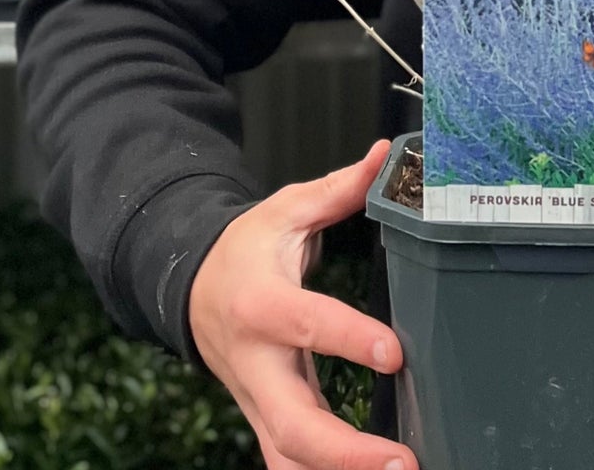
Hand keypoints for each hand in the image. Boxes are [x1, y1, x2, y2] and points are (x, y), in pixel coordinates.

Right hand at [188, 140, 414, 469]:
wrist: (192, 288)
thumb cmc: (247, 249)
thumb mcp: (287, 210)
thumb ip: (339, 189)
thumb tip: (385, 155)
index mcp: (261, 303)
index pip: (306, 325)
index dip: (348, 340)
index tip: (394, 353)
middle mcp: (256, 363)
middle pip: (292, 422)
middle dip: (345, 451)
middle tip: (401, 461)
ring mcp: (258, 401)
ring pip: (289, 458)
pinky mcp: (266, 422)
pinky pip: (290, 464)